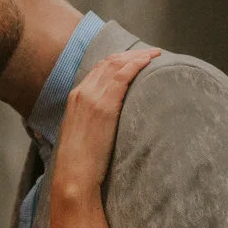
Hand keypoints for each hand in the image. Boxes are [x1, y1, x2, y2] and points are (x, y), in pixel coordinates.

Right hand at [50, 46, 160, 198]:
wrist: (74, 174)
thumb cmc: (80, 162)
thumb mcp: (83, 134)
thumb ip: (92, 120)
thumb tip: (108, 121)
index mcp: (75, 98)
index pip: (98, 70)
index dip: (117, 61)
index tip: (133, 59)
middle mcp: (82, 92)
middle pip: (108, 63)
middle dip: (129, 55)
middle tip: (149, 53)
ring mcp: (92, 97)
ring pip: (116, 65)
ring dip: (137, 57)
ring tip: (154, 54)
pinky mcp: (104, 105)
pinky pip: (122, 76)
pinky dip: (136, 65)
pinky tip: (148, 62)